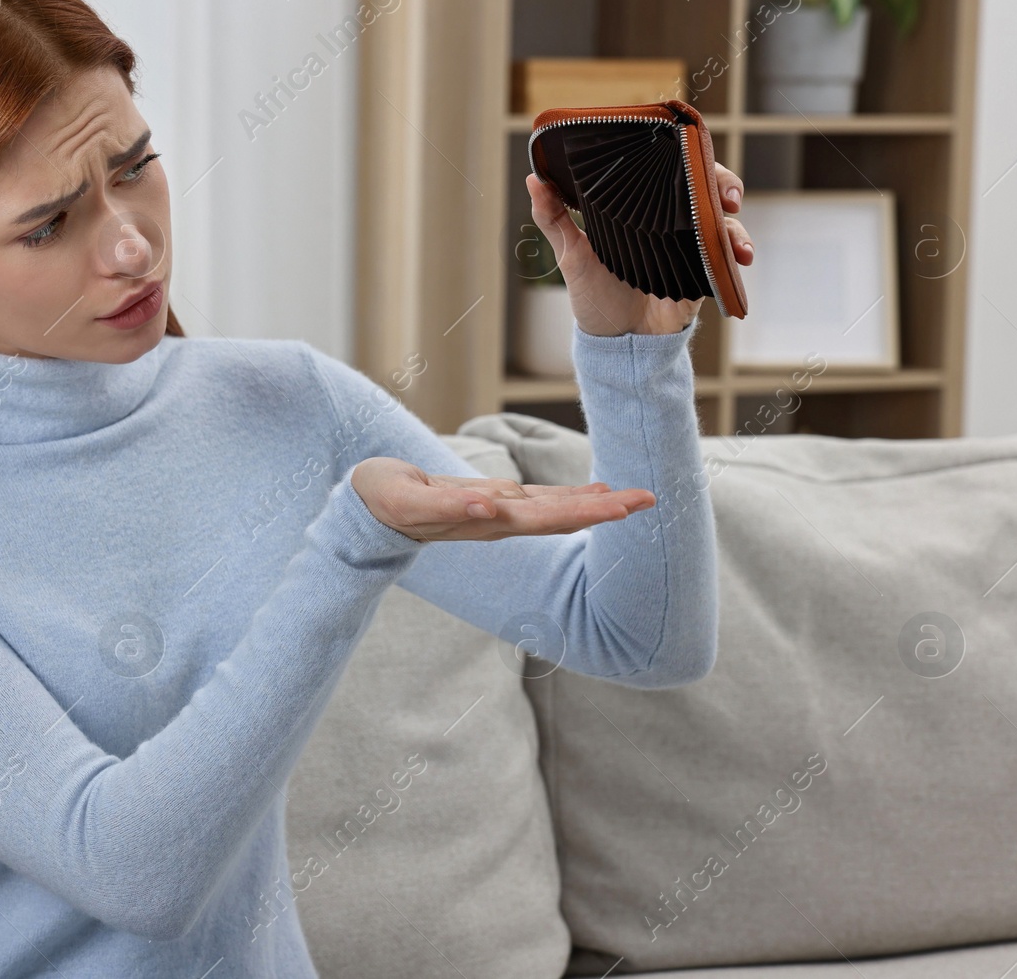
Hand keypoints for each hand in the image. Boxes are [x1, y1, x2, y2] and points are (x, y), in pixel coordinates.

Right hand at [351, 456, 655, 541]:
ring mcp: (496, 513)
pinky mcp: (489, 501)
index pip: (548, 518)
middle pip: (562, 515)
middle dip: (607, 509)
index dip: (587, 512)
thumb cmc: (384, 501)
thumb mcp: (410, 501)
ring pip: (556, 509)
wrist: (366, 510)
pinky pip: (540, 501)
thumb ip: (449, 505)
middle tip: (650, 499)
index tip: (624, 510)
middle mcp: (500, 520)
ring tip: (634, 498)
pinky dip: (571, 498)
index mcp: (487, 521)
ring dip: (596, 505)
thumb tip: (491, 507)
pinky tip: (596, 495)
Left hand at [524, 162, 753, 336]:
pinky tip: (739, 256)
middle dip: (720, 182)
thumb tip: (533, 179)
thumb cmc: (593, 297)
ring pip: (722, 219)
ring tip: (735, 229)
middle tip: (726, 192)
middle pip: (703, 188)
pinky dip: (736, 251)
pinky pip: (726, 255)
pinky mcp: (704, 272)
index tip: (689, 149)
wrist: (616, 344)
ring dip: (734, 221)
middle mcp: (669, 222)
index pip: (666, 171)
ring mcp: (690, 246)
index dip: (683, 156)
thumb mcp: (571, 256)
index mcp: (639, 210)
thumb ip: (554, 218)